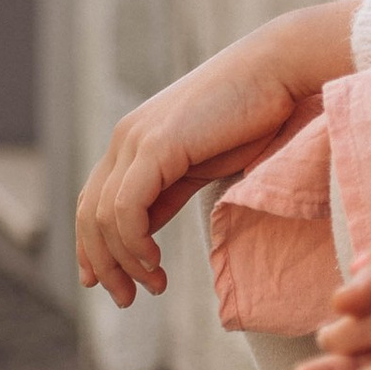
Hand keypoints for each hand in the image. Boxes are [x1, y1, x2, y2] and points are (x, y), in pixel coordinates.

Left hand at [74, 2, 353, 305]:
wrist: (279, 71)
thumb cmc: (254, 115)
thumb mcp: (201, 165)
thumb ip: (167, 192)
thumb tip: (142, 231)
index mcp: (134, 142)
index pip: (93, 202)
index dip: (92, 247)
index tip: (104, 283)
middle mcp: (126, 138)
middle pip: (90, 214)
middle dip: (103, 264)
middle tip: (127, 298)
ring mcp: (137, 139)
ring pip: (105, 217)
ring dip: (124, 262)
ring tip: (152, 286)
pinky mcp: (157, 145)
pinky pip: (126, 208)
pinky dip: (133, 243)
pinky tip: (154, 263)